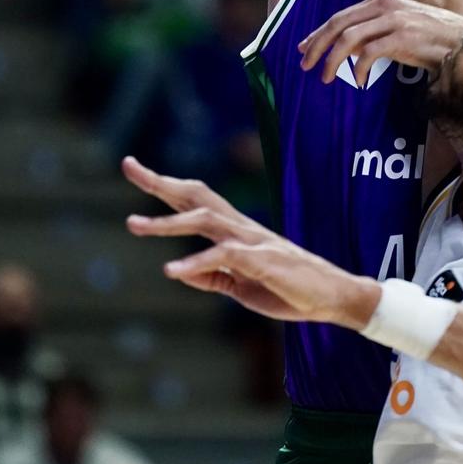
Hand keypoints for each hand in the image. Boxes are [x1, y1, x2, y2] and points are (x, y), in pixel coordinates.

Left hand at [122, 156, 376, 327]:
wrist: (333, 297)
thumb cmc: (290, 290)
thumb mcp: (241, 287)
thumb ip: (213, 277)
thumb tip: (181, 271)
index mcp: (236, 232)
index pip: (195, 200)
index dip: (165, 184)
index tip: (134, 167)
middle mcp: (242, 228)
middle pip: (197, 195)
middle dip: (161, 182)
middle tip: (129, 166)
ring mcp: (253, 241)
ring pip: (205, 220)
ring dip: (167, 222)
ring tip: (134, 224)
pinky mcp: (262, 261)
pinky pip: (223, 256)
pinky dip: (195, 262)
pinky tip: (172, 270)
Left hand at [297, 0, 462, 82]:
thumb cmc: (433, 38)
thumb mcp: (400, 28)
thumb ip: (373, 33)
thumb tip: (346, 48)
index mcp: (381, 1)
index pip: (340, 16)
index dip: (318, 33)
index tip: (304, 49)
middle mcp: (385, 6)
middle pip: (338, 25)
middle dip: (317, 46)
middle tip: (306, 65)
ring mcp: (394, 21)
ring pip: (349, 39)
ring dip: (333, 60)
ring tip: (327, 78)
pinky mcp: (404, 38)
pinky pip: (370, 54)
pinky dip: (359, 69)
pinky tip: (359, 82)